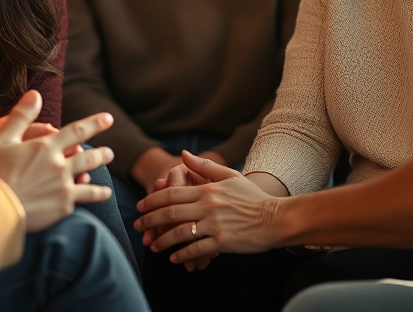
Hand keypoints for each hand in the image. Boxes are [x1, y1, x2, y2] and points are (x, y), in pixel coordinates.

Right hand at [0, 90, 115, 231]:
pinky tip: (97, 197)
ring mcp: (63, 187)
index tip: (108, 119)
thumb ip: (20, 116)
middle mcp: (59, 166)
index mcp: (46, 147)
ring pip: (89, 180)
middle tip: (110, 152)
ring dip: (101, 179)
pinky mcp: (62, 207)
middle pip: (88, 157)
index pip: (76, 131)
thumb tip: (35, 94)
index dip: (94, 123)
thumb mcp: (1, 139)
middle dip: (102, 154)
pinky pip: (81, 199)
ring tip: (109, 184)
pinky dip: (92, 196)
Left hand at [135, 150, 281, 264]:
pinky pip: (195, 250)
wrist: (275, 218)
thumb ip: (205, 165)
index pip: (172, 193)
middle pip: (170, 213)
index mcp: (207, 189)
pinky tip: (174, 258)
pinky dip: (182, 255)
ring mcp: (214, 225)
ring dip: (162, 240)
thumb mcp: (230, 176)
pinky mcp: (222, 243)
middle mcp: (208, 206)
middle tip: (137, 226)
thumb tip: (184, 154)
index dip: (152, 200)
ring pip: (179, 233)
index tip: (140, 207)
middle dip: (150, 220)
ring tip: (152, 245)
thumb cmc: (252, 197)